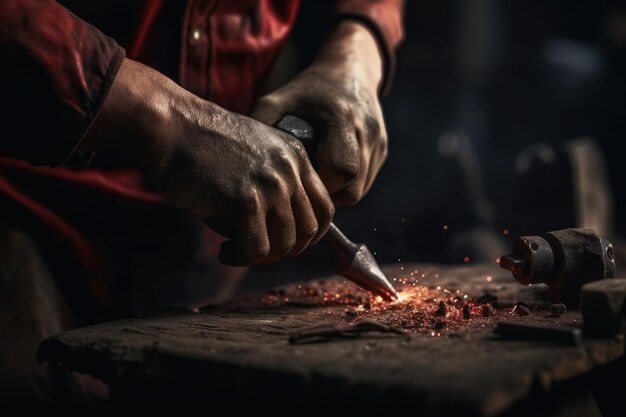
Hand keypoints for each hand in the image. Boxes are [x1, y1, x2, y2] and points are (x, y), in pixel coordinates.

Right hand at [82, 59, 333, 265]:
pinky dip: (242, 259)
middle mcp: (290, 170)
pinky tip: (225, 253)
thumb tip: (281, 240)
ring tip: (237, 251)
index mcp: (296, 157)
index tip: (287, 245)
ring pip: (285, 243)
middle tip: (259, 253)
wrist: (170, 126)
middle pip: (309, 230)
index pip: (325, 208)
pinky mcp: (246, 200)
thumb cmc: (202, 147)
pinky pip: (257, 249)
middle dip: (286, 251)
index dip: (310, 235)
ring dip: (262, 257)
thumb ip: (275, 191)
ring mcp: (271, 184)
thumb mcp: (253, 160)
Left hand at [253, 21, 387, 205]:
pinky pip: (364, 182)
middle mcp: (367, 132)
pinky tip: (326, 172)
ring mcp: (379, 143)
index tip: (300, 176)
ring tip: (312, 178)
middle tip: (303, 185)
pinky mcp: (383, 150)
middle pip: (354, 189)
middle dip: (326, 195)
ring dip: (334, 192)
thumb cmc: (308, 89)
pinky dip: (345, 185)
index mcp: (343, 118)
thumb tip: (238, 163)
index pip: (342, 170)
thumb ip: (261, 126)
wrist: (350, 70)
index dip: (320, 183)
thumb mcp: (279, 99)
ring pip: (359, 190)